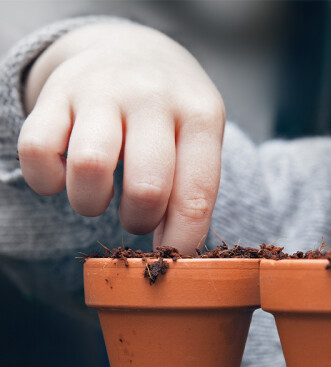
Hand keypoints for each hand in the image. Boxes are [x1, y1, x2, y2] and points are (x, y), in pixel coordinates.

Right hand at [17, 22, 224, 254]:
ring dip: (91, 204)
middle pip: (146, 188)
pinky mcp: (56, 94)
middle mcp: (152, 97)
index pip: (196, 195)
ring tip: (100, 196)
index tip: (172, 258)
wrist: (132, 50)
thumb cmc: (171, 115)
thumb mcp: (198, 140)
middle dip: (139, 221)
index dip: (183, 240)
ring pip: (89, 168)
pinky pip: (37, 151)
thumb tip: (173, 254)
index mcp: (199, 116)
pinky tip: (65, 176)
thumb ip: (191, 192)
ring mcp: (102, 90)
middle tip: (136, 216)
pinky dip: (48, 180)